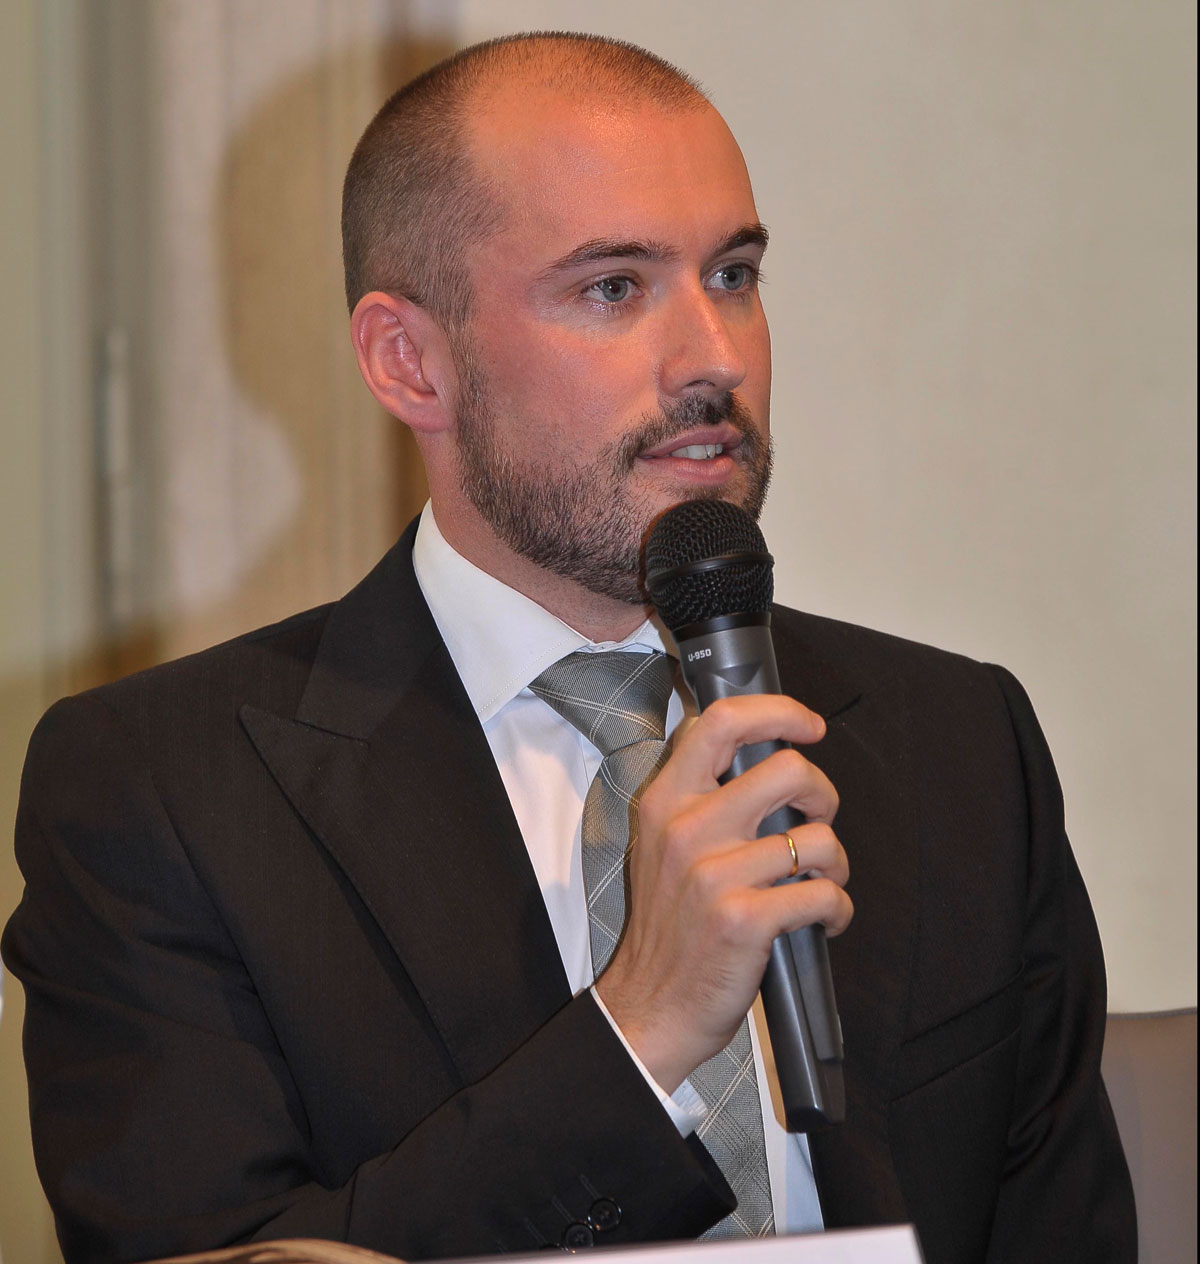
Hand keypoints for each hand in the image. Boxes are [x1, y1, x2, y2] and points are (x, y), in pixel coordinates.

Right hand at [594, 694, 851, 1092]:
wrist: (648, 1007)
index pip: (720, 722)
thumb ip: (700, 800)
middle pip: (787, 769)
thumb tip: (767, 762)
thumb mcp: (661, 846)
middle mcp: (686, 829)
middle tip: (816, 822)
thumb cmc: (667, 929)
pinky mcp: (744, 918)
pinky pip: (823, 893)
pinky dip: (837, 907)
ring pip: (817, 838)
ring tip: (821, 881)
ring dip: (836, 862)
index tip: (808, 725)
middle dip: (823, 794)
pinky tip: (824, 919)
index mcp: (664, 802)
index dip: (778, 712)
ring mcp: (714, 874)